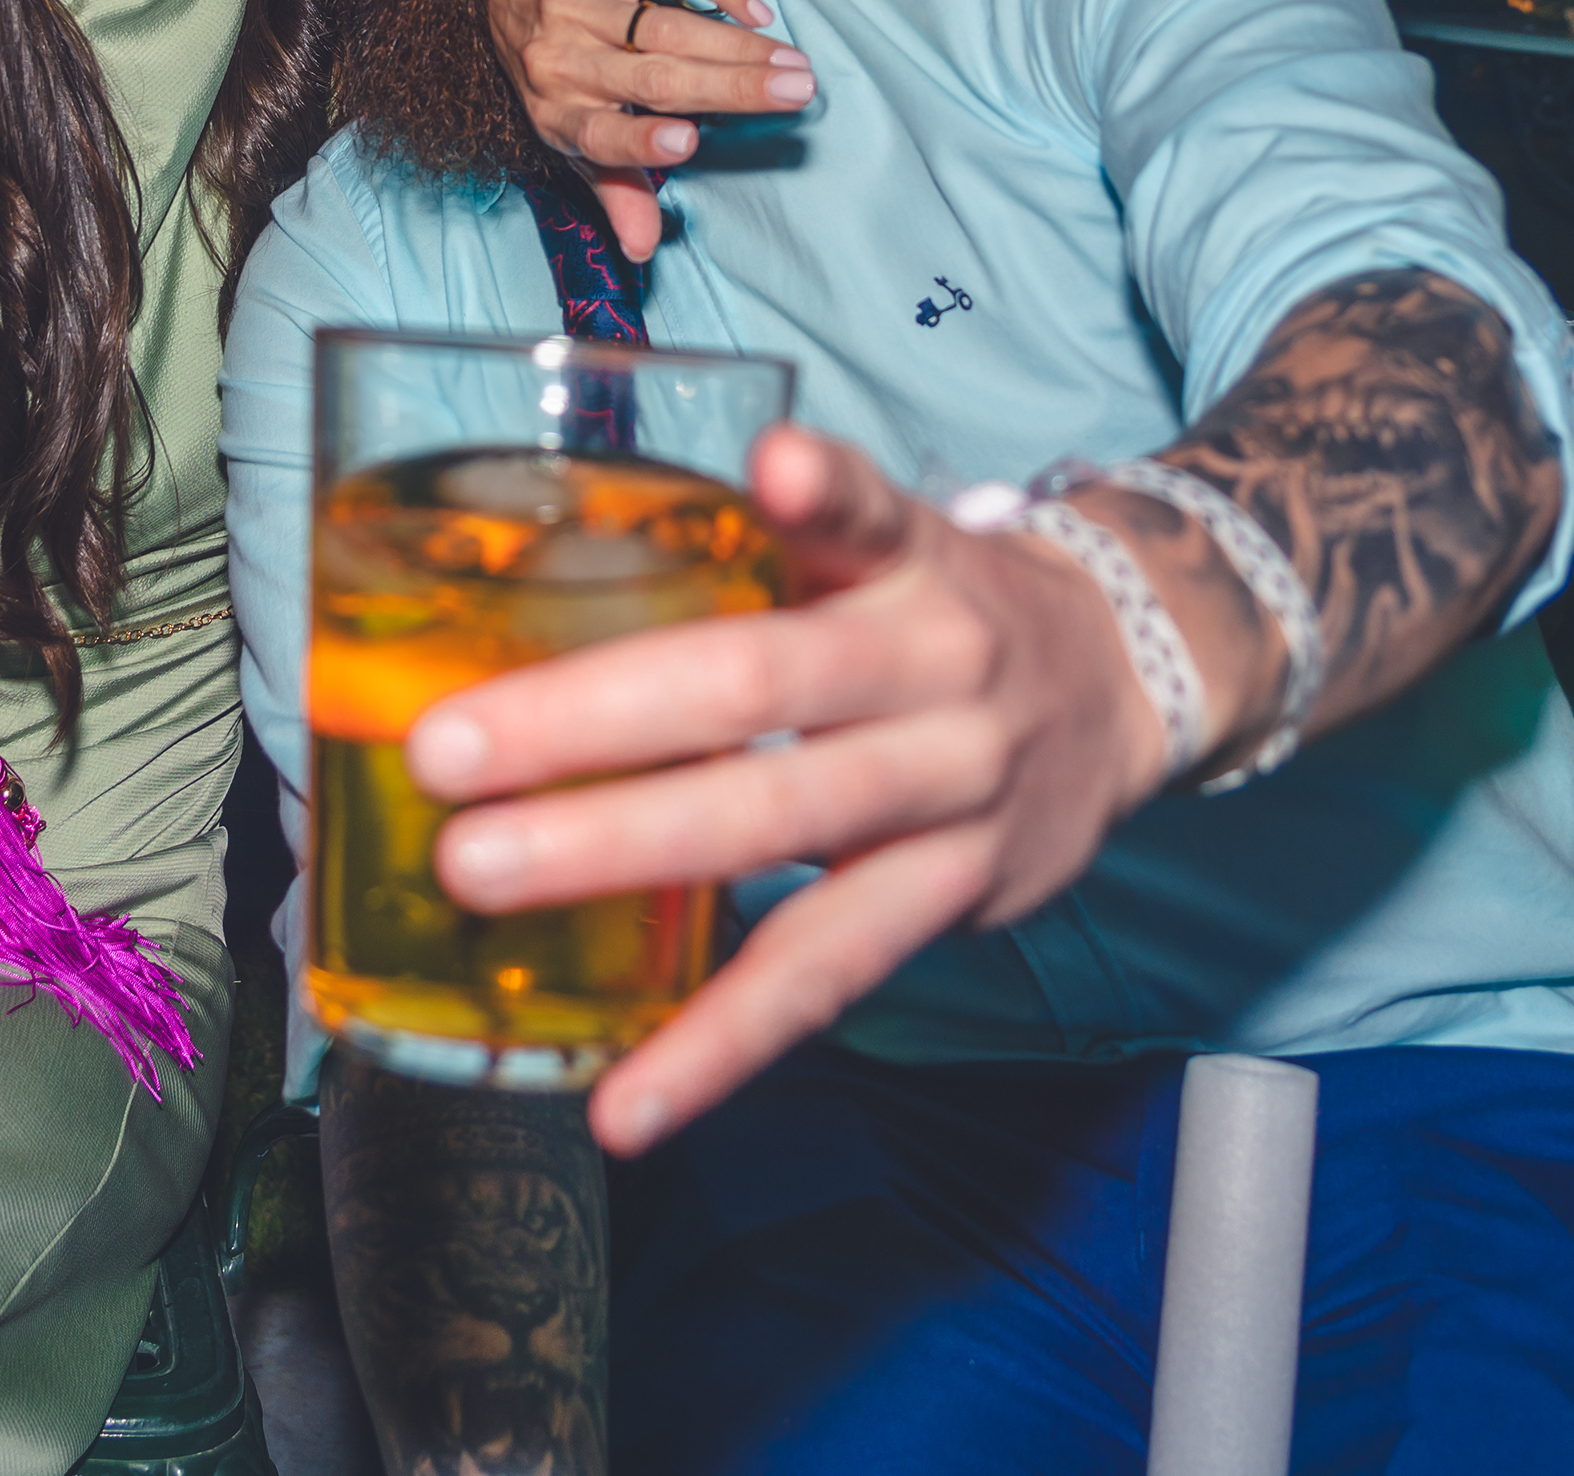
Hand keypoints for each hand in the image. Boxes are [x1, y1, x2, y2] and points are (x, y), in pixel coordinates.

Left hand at [402, 426, 1185, 1157]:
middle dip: (592, 719)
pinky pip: (822, 977)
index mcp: (909, 563)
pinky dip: (719, 1048)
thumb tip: (574, 502)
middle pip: (760, 689)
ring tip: (485, 879)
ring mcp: (953, 792)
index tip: (770, 470)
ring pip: (778, 830)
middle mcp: (939, 670)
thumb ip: (761, 527)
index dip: (816, 493)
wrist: (1129, 688)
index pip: (865, 513)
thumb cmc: (942, 607)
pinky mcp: (955, 899)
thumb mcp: (883, 541)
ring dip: (620, 853)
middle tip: (444, 749)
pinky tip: (628, 1104)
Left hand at [483, 0, 814, 260]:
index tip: (687, 143)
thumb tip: (642, 250)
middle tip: (797, 91)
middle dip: (731, 87)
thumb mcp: (575, 131)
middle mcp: (559, 59)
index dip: (638, 144)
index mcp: (556, 113)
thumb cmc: (560, 69)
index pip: (596, 135)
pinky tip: (755, 12)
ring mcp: (574, 2)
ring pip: (667, 26)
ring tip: (791, 61)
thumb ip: (617, 185)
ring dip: (737, 45)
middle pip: (655, 78)